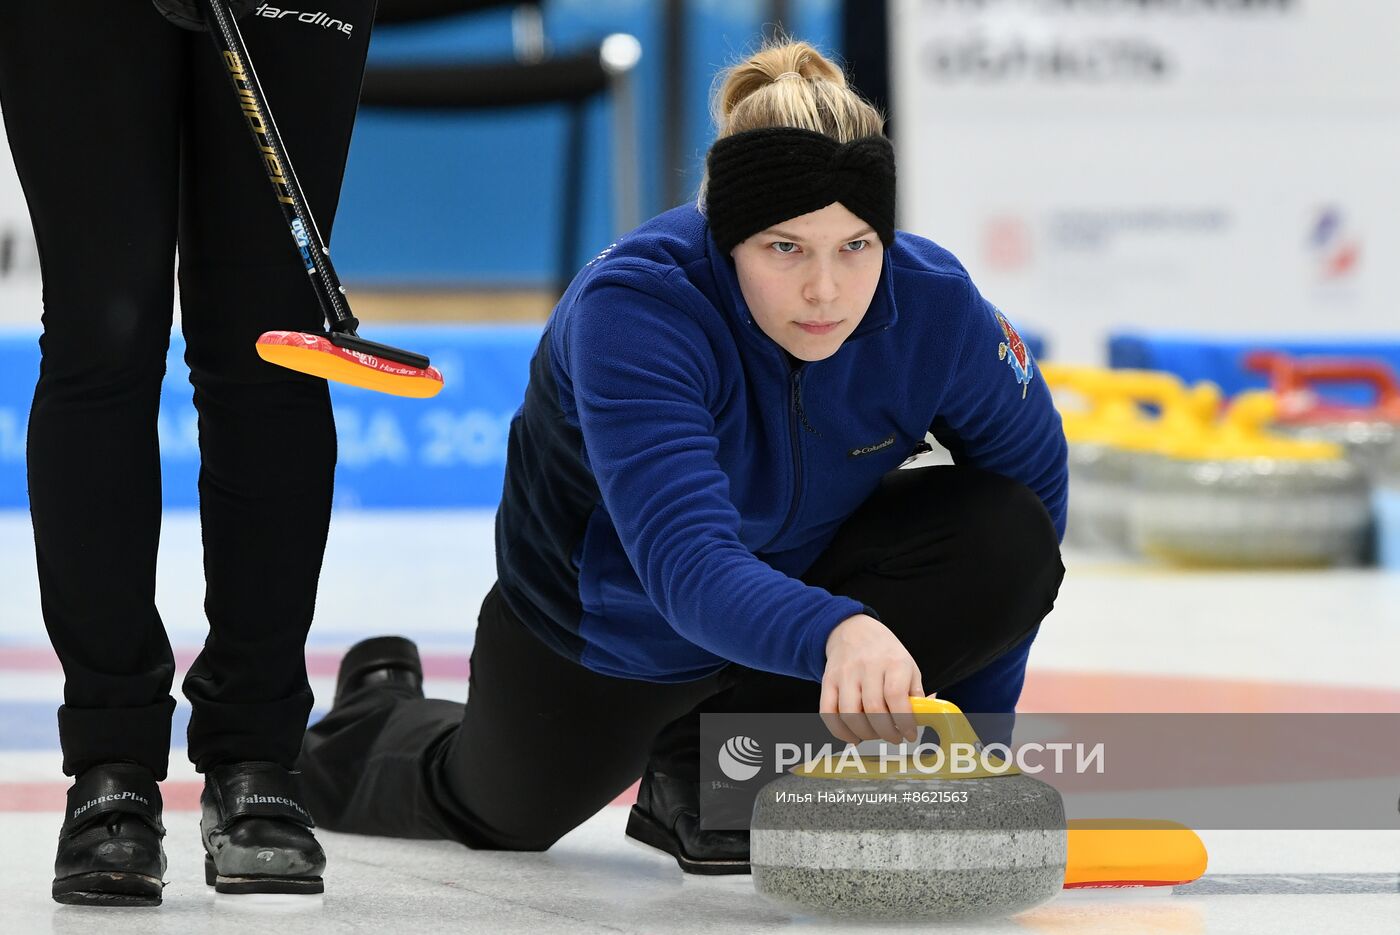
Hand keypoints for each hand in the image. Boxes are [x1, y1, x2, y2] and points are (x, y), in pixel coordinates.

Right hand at [819, 613, 924, 745]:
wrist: (853, 630)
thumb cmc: (885, 654)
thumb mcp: (908, 665)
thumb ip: (917, 694)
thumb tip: (927, 719)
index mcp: (893, 662)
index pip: (896, 695)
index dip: (904, 721)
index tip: (909, 734)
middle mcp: (868, 666)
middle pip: (873, 709)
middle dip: (885, 732)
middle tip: (893, 738)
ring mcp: (845, 673)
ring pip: (850, 713)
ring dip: (864, 733)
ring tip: (874, 735)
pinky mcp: (828, 680)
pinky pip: (828, 711)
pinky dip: (839, 730)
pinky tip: (852, 736)